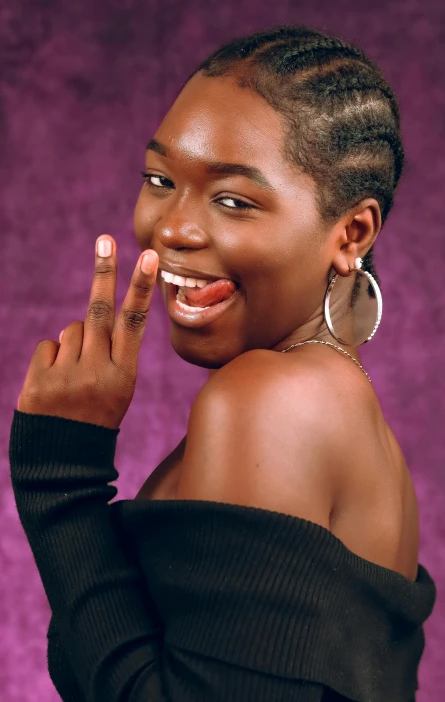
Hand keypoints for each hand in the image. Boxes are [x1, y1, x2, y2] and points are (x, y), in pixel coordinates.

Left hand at [16, 236, 158, 429]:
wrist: (64, 461)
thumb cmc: (96, 417)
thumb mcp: (117, 390)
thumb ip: (108, 352)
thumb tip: (87, 317)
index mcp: (124, 375)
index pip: (134, 322)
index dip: (140, 287)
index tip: (148, 257)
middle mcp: (98, 372)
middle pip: (100, 311)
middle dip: (104, 272)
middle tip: (104, 240)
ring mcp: (67, 377)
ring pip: (71, 331)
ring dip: (72, 345)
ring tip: (74, 378)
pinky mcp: (39, 382)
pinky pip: (48, 346)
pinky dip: (52, 358)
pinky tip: (56, 384)